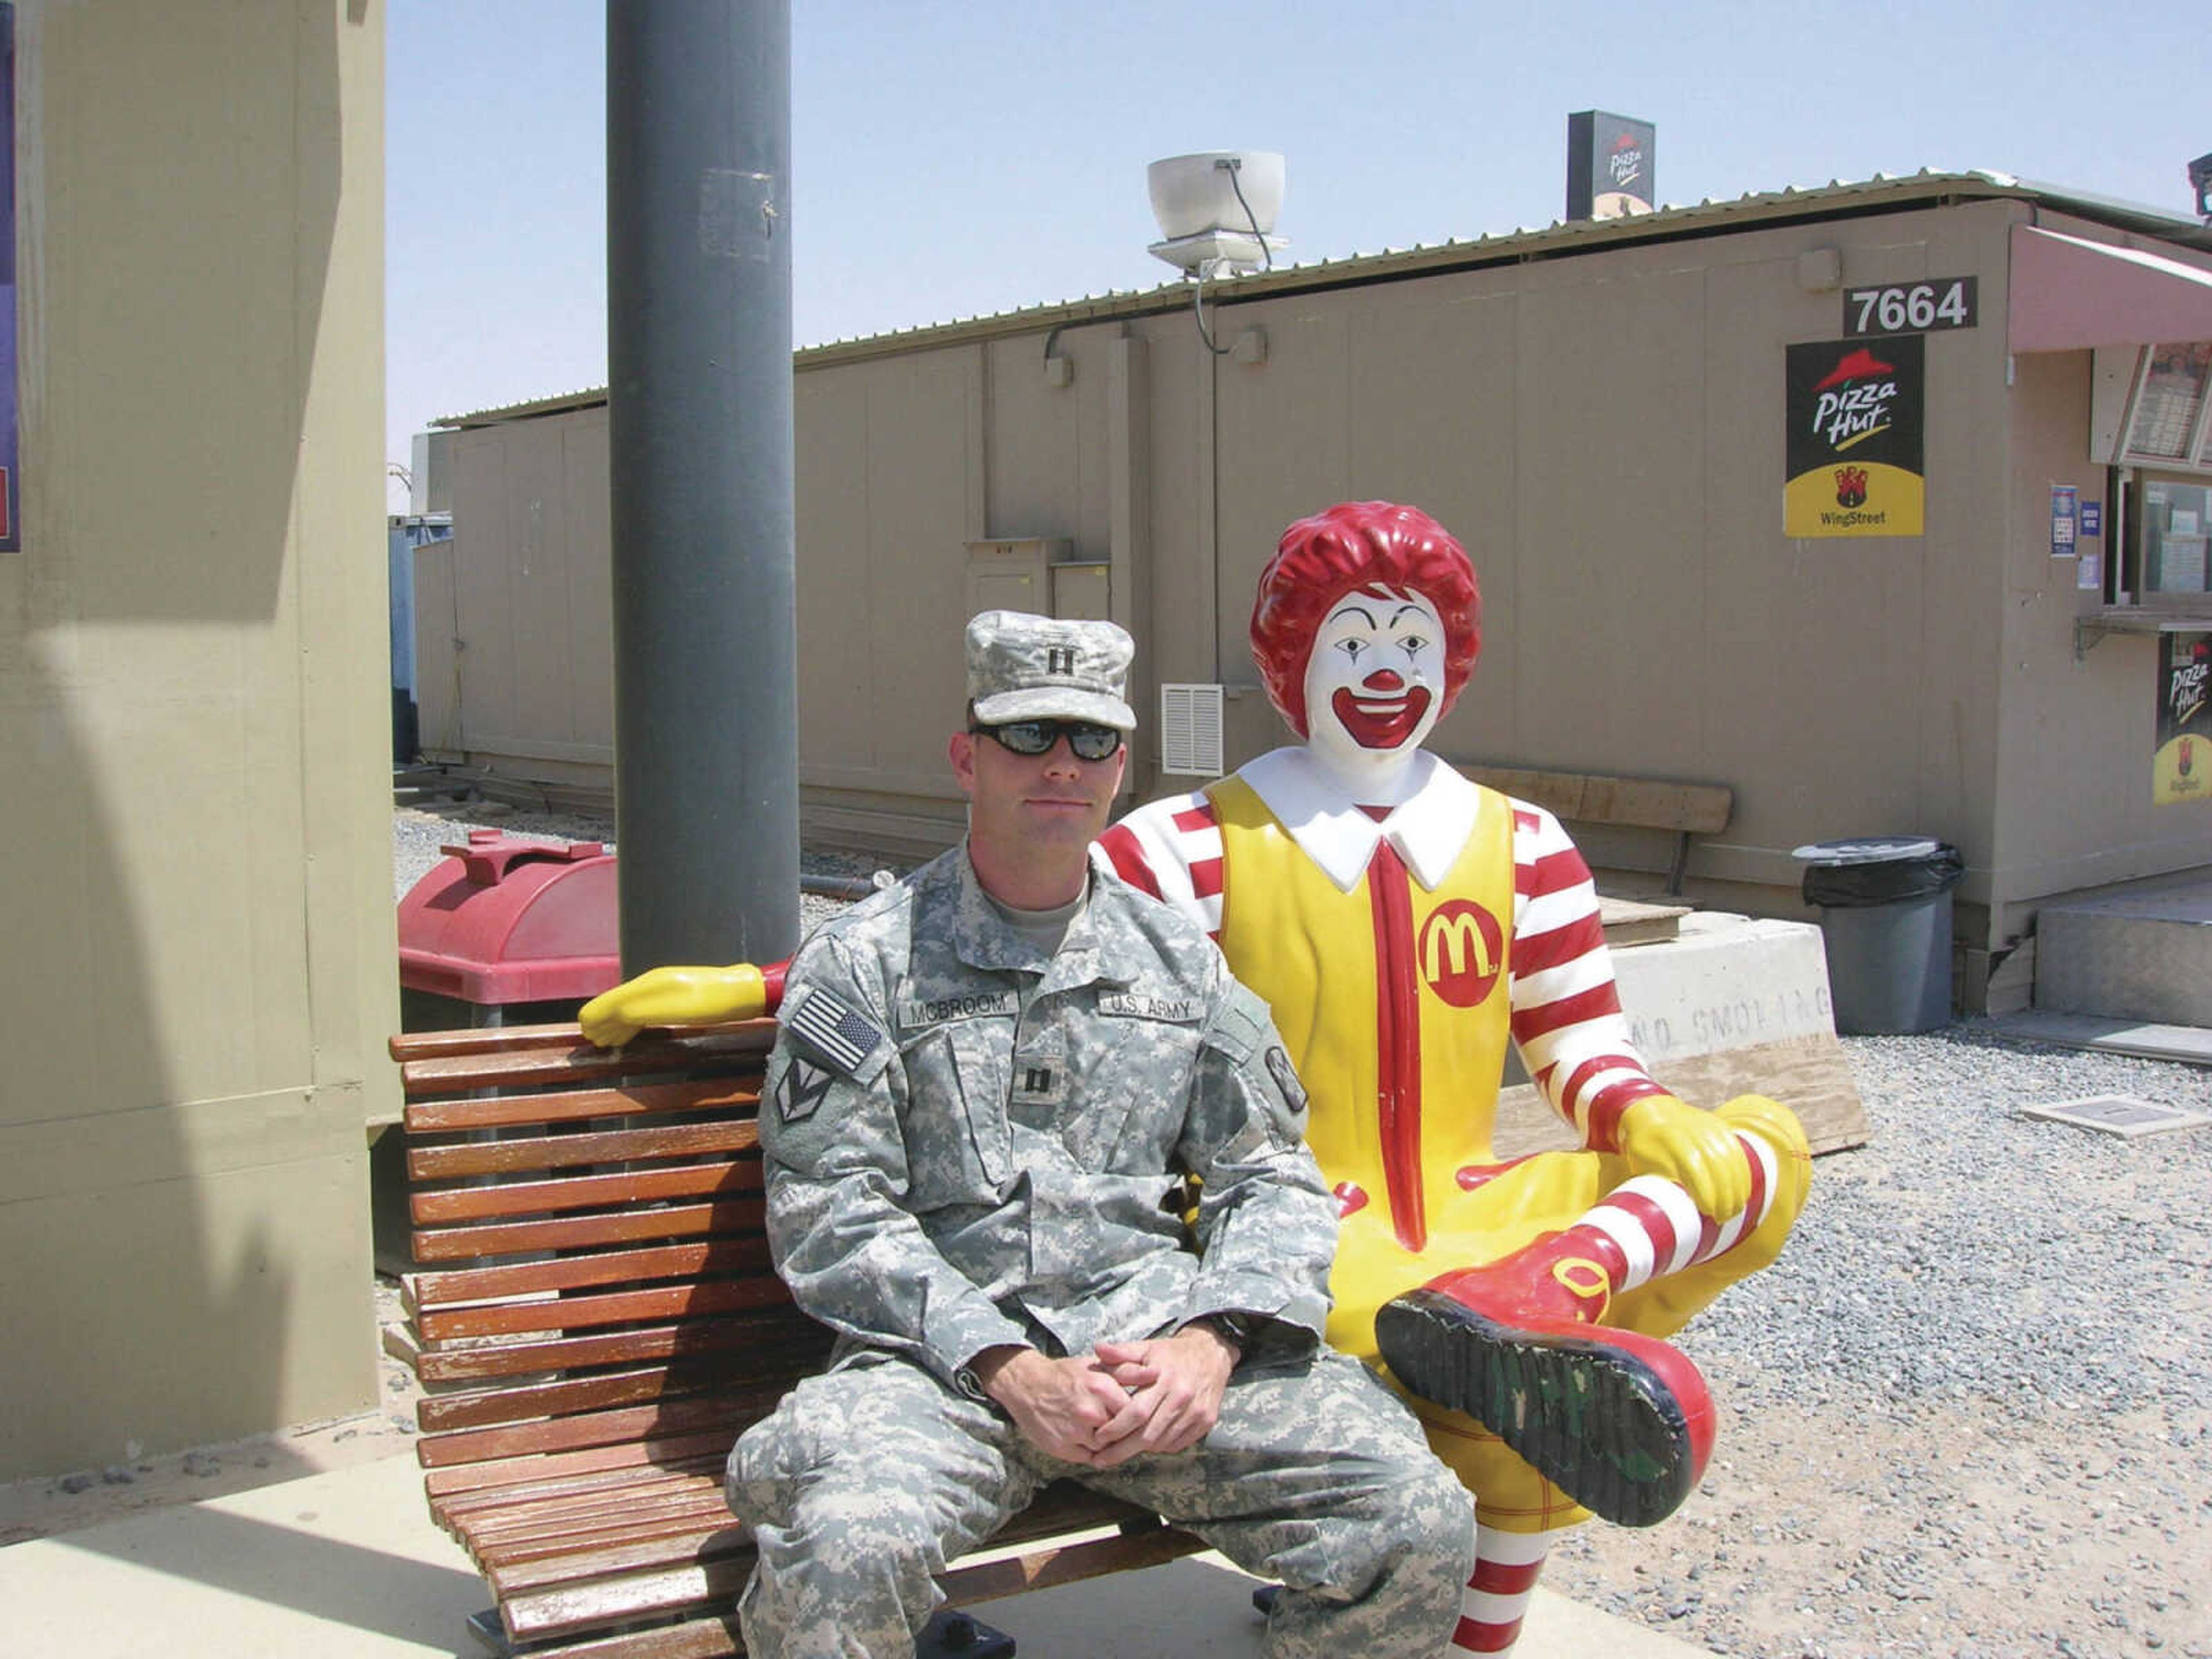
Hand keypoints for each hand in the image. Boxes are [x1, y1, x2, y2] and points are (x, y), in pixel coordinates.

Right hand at [578, 964, 769, 1047]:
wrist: (743, 993)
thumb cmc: (708, 1003)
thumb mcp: (667, 1010)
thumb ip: (633, 1014)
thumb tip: (603, 1020)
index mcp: (645, 986)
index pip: (607, 1003)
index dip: (594, 1022)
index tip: (586, 1038)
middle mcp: (650, 985)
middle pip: (616, 1006)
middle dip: (603, 1025)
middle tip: (594, 1045)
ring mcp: (664, 990)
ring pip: (629, 1009)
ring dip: (615, 1026)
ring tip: (607, 1042)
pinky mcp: (677, 999)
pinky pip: (644, 1012)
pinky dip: (632, 1025)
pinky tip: (633, 1033)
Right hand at [975, 1347, 1140, 1465]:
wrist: (1026, 1385)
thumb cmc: (1067, 1375)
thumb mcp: (1098, 1366)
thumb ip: (1129, 1371)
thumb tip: (1158, 1373)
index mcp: (1101, 1388)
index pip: (1134, 1413)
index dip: (1135, 1417)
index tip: (1133, 1415)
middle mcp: (1089, 1411)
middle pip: (1121, 1433)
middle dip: (1121, 1431)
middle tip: (1114, 1423)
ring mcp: (1074, 1432)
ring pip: (1106, 1448)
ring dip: (1105, 1442)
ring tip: (1095, 1427)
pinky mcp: (1061, 1448)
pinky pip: (1088, 1458)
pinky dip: (1089, 1450)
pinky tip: (1083, 1436)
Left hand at [1084, 1329, 1235, 1467]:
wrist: (1212, 1353)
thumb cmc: (1172, 1353)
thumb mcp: (1146, 1348)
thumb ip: (1121, 1352)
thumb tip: (1097, 1348)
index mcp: (1165, 1378)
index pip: (1137, 1412)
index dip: (1116, 1428)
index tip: (1098, 1438)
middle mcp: (1183, 1397)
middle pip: (1148, 1435)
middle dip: (1121, 1450)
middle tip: (1100, 1460)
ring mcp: (1197, 1412)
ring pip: (1162, 1442)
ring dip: (1139, 1450)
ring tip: (1119, 1451)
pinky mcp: (1206, 1421)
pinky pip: (1177, 1444)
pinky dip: (1159, 1446)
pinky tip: (1147, 1442)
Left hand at [1617, 1093, 1750, 1220]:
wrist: (1649, 1112)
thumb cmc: (1644, 1148)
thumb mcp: (1641, 1164)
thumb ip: (1656, 1185)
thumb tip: (1669, 1216)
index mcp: (1669, 1139)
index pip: (1694, 1167)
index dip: (1704, 1191)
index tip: (1708, 1212)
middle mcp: (1691, 1130)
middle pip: (1717, 1165)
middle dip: (1724, 1195)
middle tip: (1724, 1217)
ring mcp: (1708, 1126)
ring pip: (1731, 1160)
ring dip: (1737, 1188)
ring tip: (1735, 1209)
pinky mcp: (1720, 1127)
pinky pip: (1737, 1152)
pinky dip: (1742, 1174)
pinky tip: (1742, 1191)